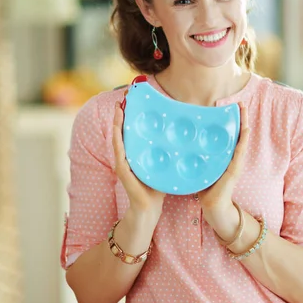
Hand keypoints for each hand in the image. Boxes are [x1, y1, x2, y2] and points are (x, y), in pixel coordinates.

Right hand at [112, 101, 165, 219]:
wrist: (149, 208)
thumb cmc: (157, 187)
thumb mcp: (163, 164)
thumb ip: (168, 151)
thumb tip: (185, 137)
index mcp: (137, 152)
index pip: (133, 130)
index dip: (133, 114)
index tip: (135, 97)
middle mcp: (128, 155)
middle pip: (124, 129)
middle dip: (123, 112)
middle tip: (126, 94)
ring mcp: (123, 161)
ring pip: (119, 136)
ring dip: (117, 121)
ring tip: (119, 106)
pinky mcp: (122, 168)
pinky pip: (118, 149)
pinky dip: (117, 136)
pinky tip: (118, 125)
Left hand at [198, 102, 249, 238]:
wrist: (213, 206)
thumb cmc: (206, 187)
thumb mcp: (200, 166)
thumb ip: (195, 155)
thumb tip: (179, 143)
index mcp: (223, 155)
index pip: (229, 135)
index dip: (230, 122)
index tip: (230, 108)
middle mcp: (231, 157)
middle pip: (237, 134)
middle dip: (240, 119)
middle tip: (241, 104)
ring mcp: (235, 163)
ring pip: (241, 140)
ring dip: (244, 125)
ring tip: (244, 111)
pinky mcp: (235, 170)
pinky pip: (240, 152)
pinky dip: (243, 141)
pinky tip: (245, 130)